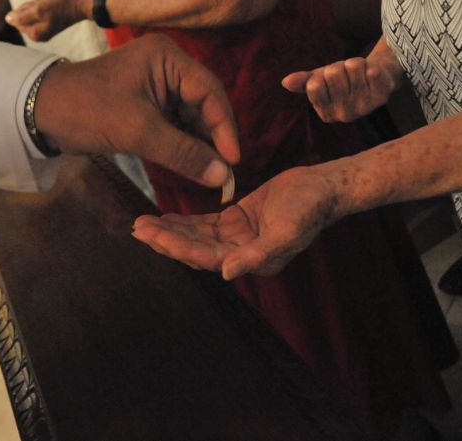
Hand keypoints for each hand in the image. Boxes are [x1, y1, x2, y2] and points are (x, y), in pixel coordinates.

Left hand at [5, 0, 89, 41]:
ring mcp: (43, 31)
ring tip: (50, 5)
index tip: (40, 7)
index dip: (26, 8)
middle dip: (31, 7)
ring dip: (36, 5)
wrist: (80, 4)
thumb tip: (8, 20)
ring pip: (30, 13)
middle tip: (46, 5)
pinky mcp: (48, 24)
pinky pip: (37, 12)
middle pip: (22, 16)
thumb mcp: (39, 8)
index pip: (17, 18)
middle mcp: (37, 36)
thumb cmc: (61, 5)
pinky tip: (52, 5)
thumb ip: (21, 16)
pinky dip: (41, 6)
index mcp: (34, 35)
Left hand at [35, 33, 239, 187]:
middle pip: (204, 105)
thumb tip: (223, 176)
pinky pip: (174, 125)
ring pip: (191, 118)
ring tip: (213, 176)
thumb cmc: (87, 110)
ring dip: (200, 146)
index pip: (211, 92)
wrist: (40, 113)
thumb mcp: (138, 131)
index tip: (233, 161)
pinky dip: (183, 147)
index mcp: (167, 57)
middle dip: (214, 140)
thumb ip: (183, 153)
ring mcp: (156, 85)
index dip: (225, 127)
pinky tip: (193, 168)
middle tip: (227, 175)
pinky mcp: (146, 104)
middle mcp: (166, 66)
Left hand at [132, 164, 344, 278]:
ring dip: (170, 231)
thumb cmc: (310, 209)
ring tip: (143, 224)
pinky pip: (205, 223)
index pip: (206, 257)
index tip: (154, 236)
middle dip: (166, 240)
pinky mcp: (237, 220)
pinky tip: (164, 217)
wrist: (324, 188)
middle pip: (195, 249)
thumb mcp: (286, 231)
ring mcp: (238, 237)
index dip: (179, 247)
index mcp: (252, 261)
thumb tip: (226, 273)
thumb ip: (257, 254)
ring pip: (196, 236)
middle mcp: (241, 253)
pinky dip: (184, 221)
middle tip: (137, 229)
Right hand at [282, 45, 403, 122]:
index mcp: (326, 114)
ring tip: (359, 73)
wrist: (376, 76)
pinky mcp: (382, 96)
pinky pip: (371, 70)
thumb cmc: (345, 79)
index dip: (322, 74)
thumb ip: (304, 82)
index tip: (329, 79)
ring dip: (355, 63)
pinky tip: (372, 74)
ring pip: (352, 67)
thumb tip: (285, 82)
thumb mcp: (321, 79)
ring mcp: (364, 107)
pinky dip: (371, 65)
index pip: (314, 85)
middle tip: (346, 75)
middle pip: (332, 74)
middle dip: (339, 66)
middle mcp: (344, 115)